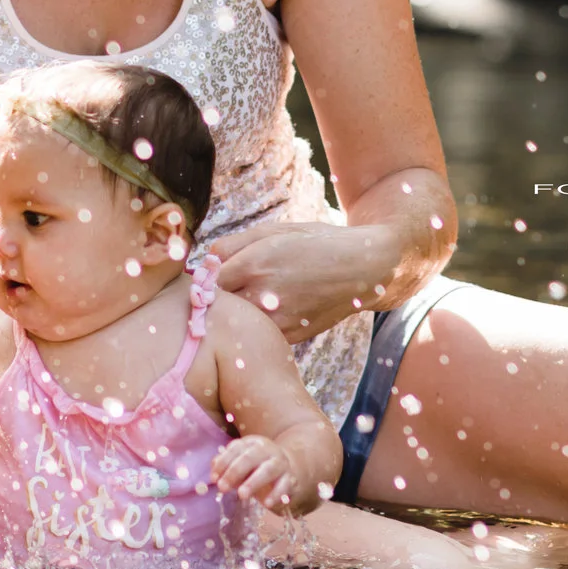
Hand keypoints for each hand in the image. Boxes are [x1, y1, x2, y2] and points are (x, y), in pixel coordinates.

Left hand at [210, 221, 394, 342]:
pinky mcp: (291, 337)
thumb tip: (204, 263)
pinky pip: (261, 334)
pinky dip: (259, 326)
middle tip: (225, 291)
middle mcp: (263, 295)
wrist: (363, 269)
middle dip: (217, 300)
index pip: (206, 281)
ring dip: (237, 317)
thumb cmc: (314, 243)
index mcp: (254, 264)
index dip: (205, 280)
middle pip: (219, 307)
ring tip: (251, 300)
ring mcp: (278, 320)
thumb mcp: (272, 231)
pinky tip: (271, 311)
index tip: (209, 278)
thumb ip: (232, 245)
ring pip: (239, 326)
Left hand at [212, 434, 314, 513]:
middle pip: (250, 457)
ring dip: (253, 482)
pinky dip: (276, 494)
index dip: (223, 462)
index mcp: (252, 443)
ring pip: (267, 470)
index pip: (236, 449)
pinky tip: (267, 504)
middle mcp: (267, 450)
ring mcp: (280, 463)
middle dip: (234, 472)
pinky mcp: (291, 478)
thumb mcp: (241, 463)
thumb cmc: (257, 467)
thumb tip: (213, 471)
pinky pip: (285, 485)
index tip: (213, 478)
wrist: (289, 468)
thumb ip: (226, 465)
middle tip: (222, 487)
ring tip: (241, 495)